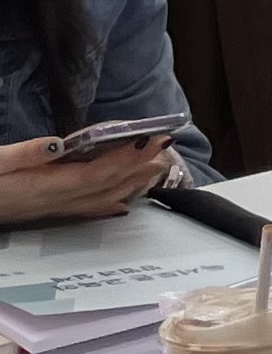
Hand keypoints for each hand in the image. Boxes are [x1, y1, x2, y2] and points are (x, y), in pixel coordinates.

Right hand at [0, 133, 177, 223]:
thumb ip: (24, 154)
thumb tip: (56, 144)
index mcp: (45, 186)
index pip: (97, 173)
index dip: (127, 159)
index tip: (151, 140)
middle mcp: (55, 202)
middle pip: (105, 186)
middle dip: (137, 167)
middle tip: (166, 148)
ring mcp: (51, 210)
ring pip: (100, 199)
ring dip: (130, 184)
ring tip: (156, 169)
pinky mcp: (45, 212)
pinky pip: (84, 211)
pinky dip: (107, 205)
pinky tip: (122, 204)